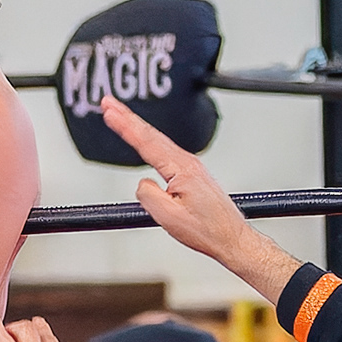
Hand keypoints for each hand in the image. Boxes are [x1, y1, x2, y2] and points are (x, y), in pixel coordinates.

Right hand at [99, 97, 298, 300]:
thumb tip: (142, 183)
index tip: (109, 111)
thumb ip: (149, 195)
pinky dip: (150, 139)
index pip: (146, 143)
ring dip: (137, 126)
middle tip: (109, 102)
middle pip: (152, 134)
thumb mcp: (169, 218)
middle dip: (127, 116)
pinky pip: (166, 151)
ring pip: (159, 140)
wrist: (232, 239)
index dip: (125, 125)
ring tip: (120, 115)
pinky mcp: (193, 174)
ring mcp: (192, 167)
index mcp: (182, 169)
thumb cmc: (207, 231)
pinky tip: (144, 138)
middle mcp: (189, 163)